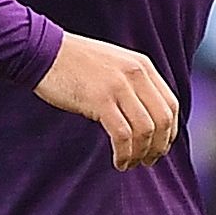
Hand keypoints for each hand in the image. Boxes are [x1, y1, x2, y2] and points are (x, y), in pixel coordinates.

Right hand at [32, 32, 178, 169]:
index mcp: (142, 65)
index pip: (171, 104)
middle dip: (159, 147)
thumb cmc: (76, 63)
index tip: (160, 147)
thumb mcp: (114, 64)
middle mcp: (135, 74)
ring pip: (144, 130)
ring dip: (141, 154)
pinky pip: (122, 135)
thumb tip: (147, 117)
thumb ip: (134, 83)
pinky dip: (124, 154)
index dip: (169, 132)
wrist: (44, 51)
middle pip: (162, 120)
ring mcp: (118, 86)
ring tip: (130, 163)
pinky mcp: (99, 100)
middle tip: (148, 161)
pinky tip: (118, 162)